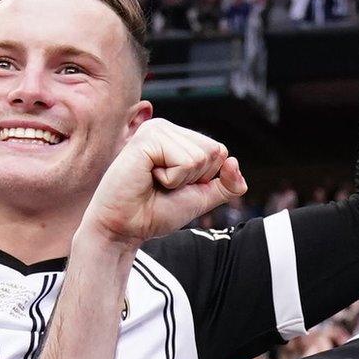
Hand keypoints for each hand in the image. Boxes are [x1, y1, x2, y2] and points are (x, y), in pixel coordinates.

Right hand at [81, 119, 247, 249]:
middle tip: (164, 185)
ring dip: (181, 180)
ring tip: (155, 181)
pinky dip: (172, 179)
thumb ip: (226, 184)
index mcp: (177, 138)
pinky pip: (185, 161)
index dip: (205, 178)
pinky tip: (149, 177)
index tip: (176, 186)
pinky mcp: (147, 139)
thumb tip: (234, 161)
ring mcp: (156, 131)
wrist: (125, 228)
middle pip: (214, 151)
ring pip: (201, 157)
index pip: (219, 152)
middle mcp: (166, 129)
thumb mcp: (201, 197)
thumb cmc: (155, 212)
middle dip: (195, 178)